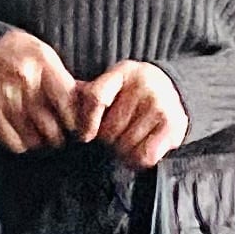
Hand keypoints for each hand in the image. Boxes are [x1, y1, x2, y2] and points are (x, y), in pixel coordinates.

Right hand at [0, 29, 80, 151]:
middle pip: (49, 126)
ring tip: (43, 137)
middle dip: (58, 137)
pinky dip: (22, 145)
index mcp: (43, 62)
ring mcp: (5, 95)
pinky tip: (25, 136)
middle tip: (59, 137)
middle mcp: (23, 78)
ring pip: (32, 138)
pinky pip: (13, 142)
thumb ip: (68, 85)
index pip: (65, 103)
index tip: (74, 127)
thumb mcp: (53, 60)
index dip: (73, 121)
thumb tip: (87, 116)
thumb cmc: (32, 59)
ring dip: (41, 142)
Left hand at [72, 60, 187, 168]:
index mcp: (122, 73)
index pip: (95, 99)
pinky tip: (138, 153)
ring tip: (126, 144)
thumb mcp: (112, 86)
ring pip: (126, 146)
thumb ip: (88, 97)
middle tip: (113, 140)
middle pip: (110, 130)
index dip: (86, 123)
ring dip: (122, 153)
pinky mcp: (173, 124)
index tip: (85, 137)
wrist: (173, 92)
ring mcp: (159, 104)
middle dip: (107, 141)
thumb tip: (61, 112)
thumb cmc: (132, 95)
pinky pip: (145, 155)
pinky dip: (137, 161)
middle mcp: (143, 85)